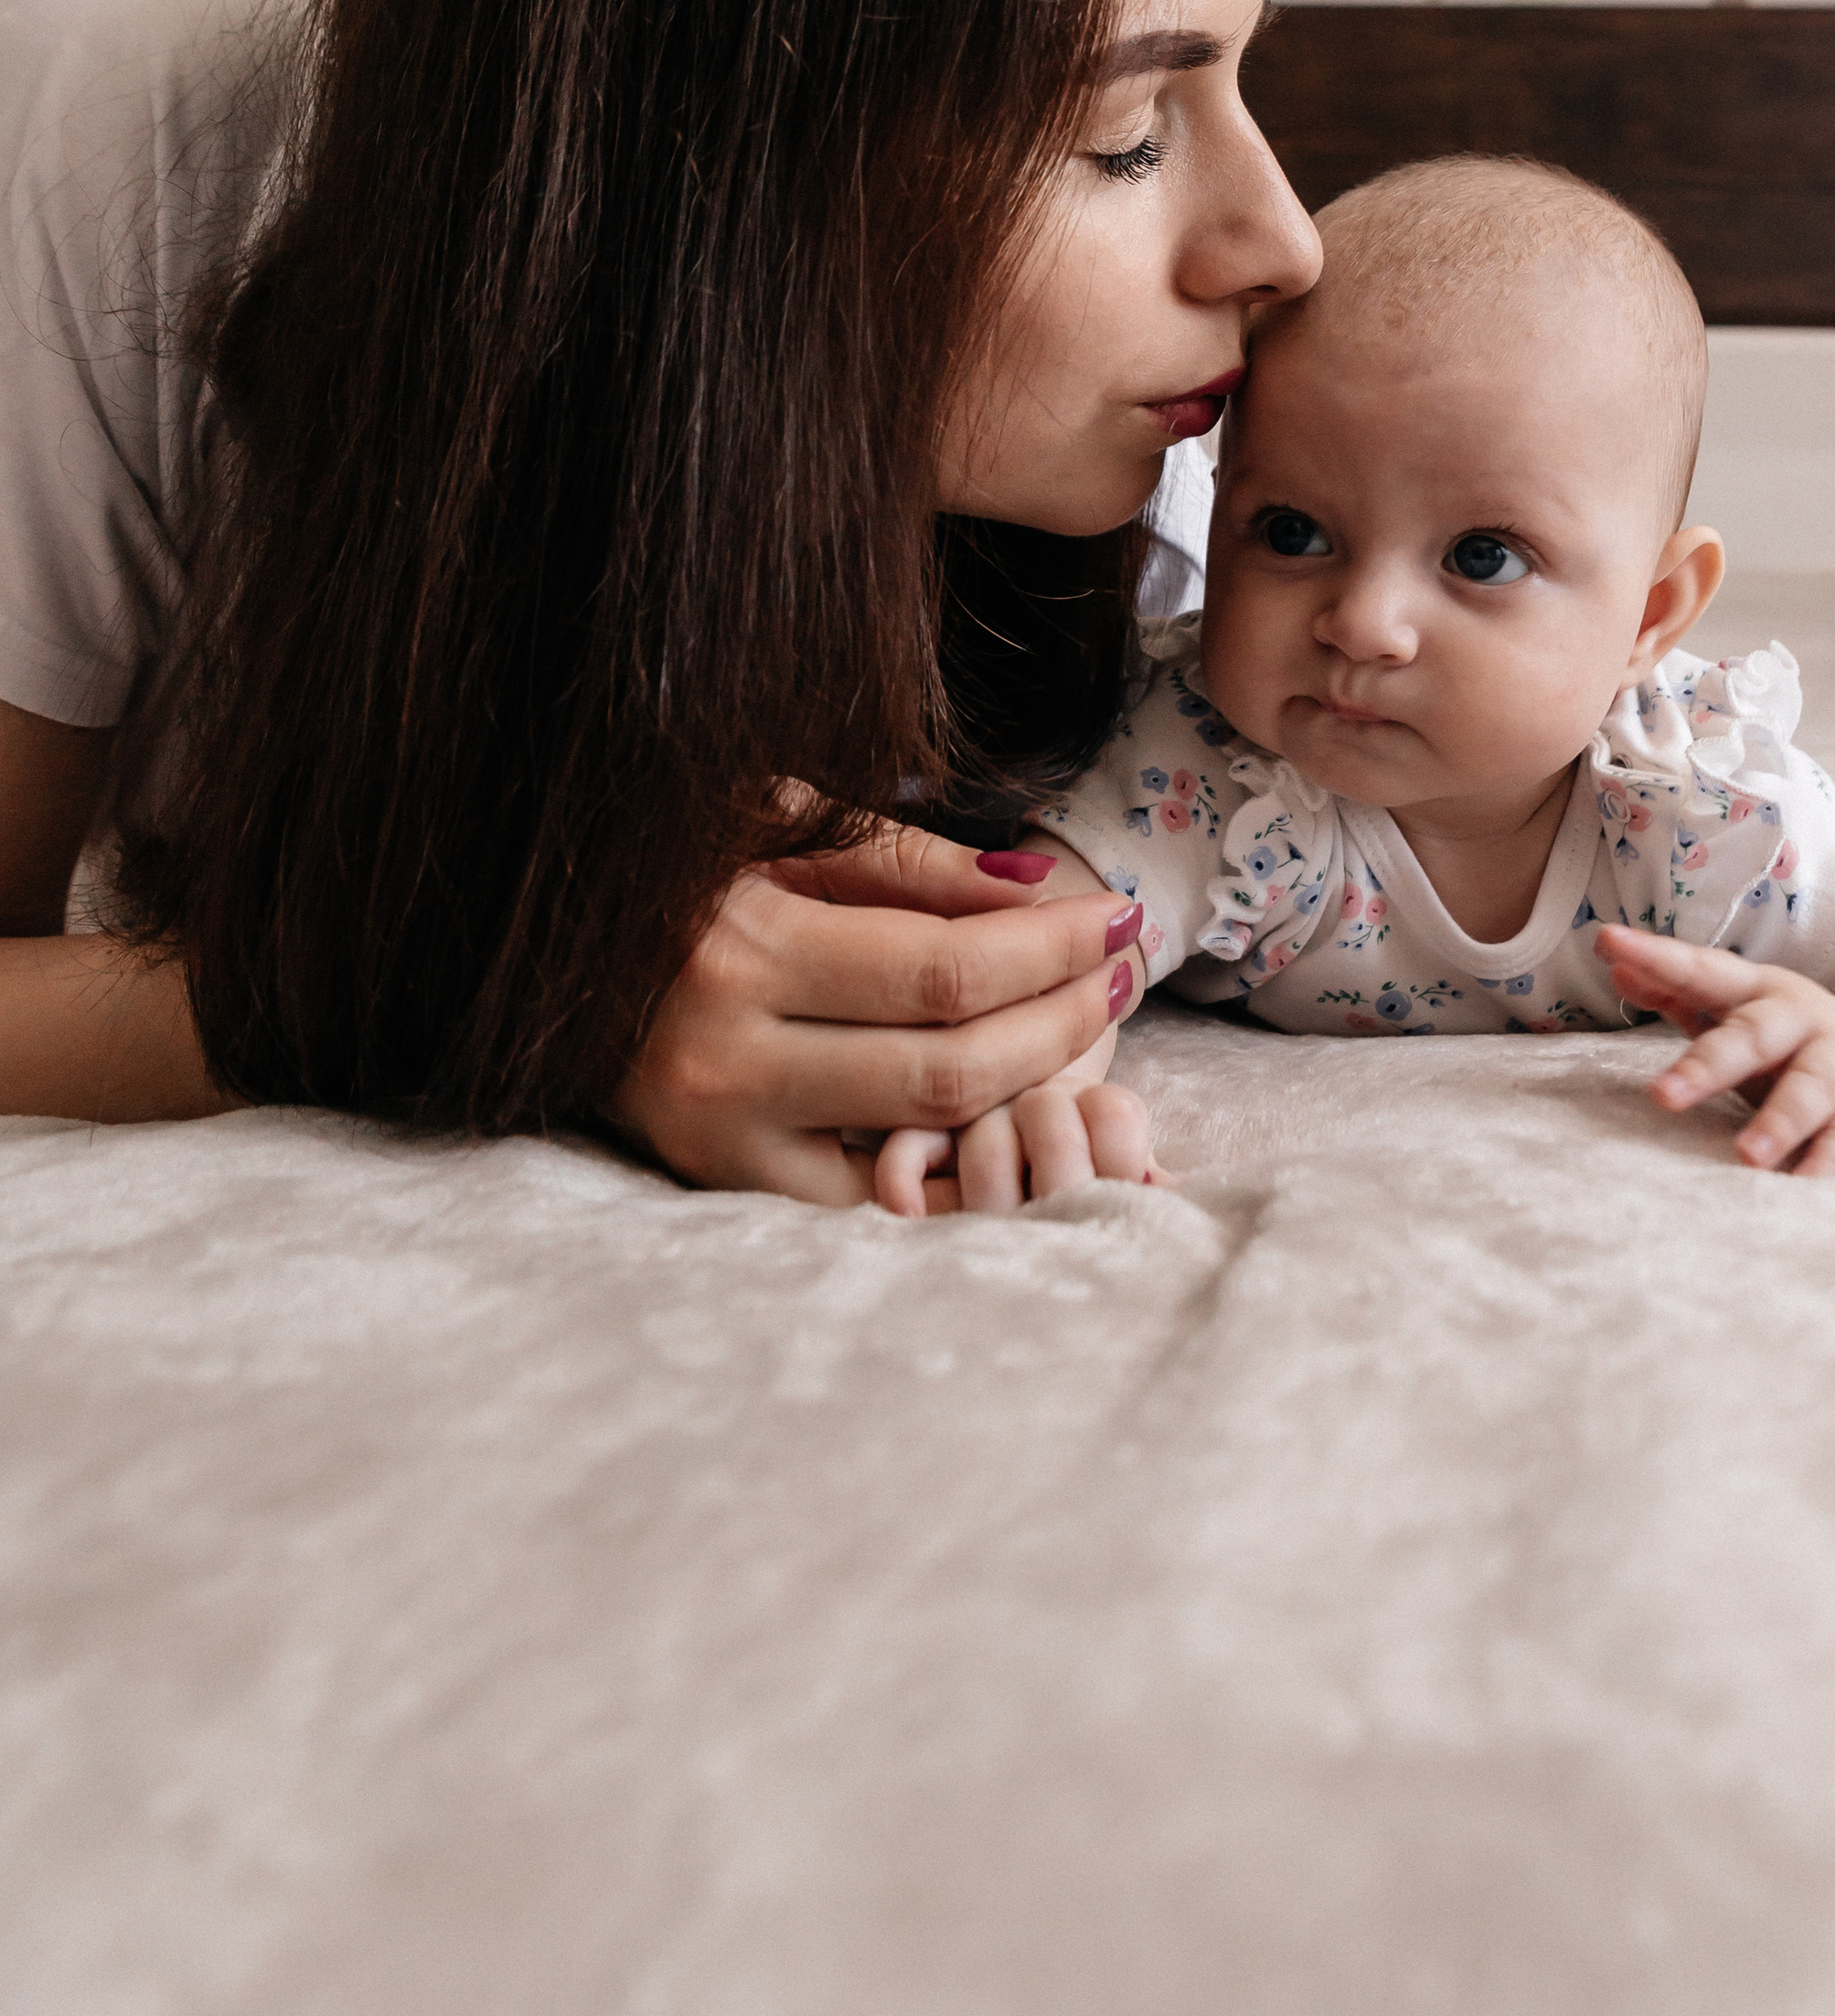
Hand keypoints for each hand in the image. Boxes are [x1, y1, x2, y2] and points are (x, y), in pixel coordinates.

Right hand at [613, 831, 1142, 1198]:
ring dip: (1027, 1093)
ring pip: (918, 1145)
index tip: (1116, 917)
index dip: (1050, 951)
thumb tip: (1034, 891)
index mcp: (737, 951)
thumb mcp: (772, 819)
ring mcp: (720, 1139)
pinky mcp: (720, 1181)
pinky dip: (947, 1165)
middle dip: (1061, 1022)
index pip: (944, 974)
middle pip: (947, 1069)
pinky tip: (1011, 1116)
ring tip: (1088, 1030)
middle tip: (1123, 973)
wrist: (530, 942)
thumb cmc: (665, 855)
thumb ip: (907, 861)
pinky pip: (864, 1196)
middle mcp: (726, 1060)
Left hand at [1597, 926, 1834, 1175]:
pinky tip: (1801, 1186)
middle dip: (1710, 1064)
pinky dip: (1828, 1162)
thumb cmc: (1788, 1037)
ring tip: (1746, 1156)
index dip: (1658, 956)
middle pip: (1757, 1035)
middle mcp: (1804, 1021)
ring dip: (1781, 1121)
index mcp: (1762, 991)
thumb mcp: (1738, 1007)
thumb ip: (1677, 987)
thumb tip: (1613, 959)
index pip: (1705, 970)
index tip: (1608, 943)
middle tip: (1663, 1096)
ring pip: (1813, 1089)